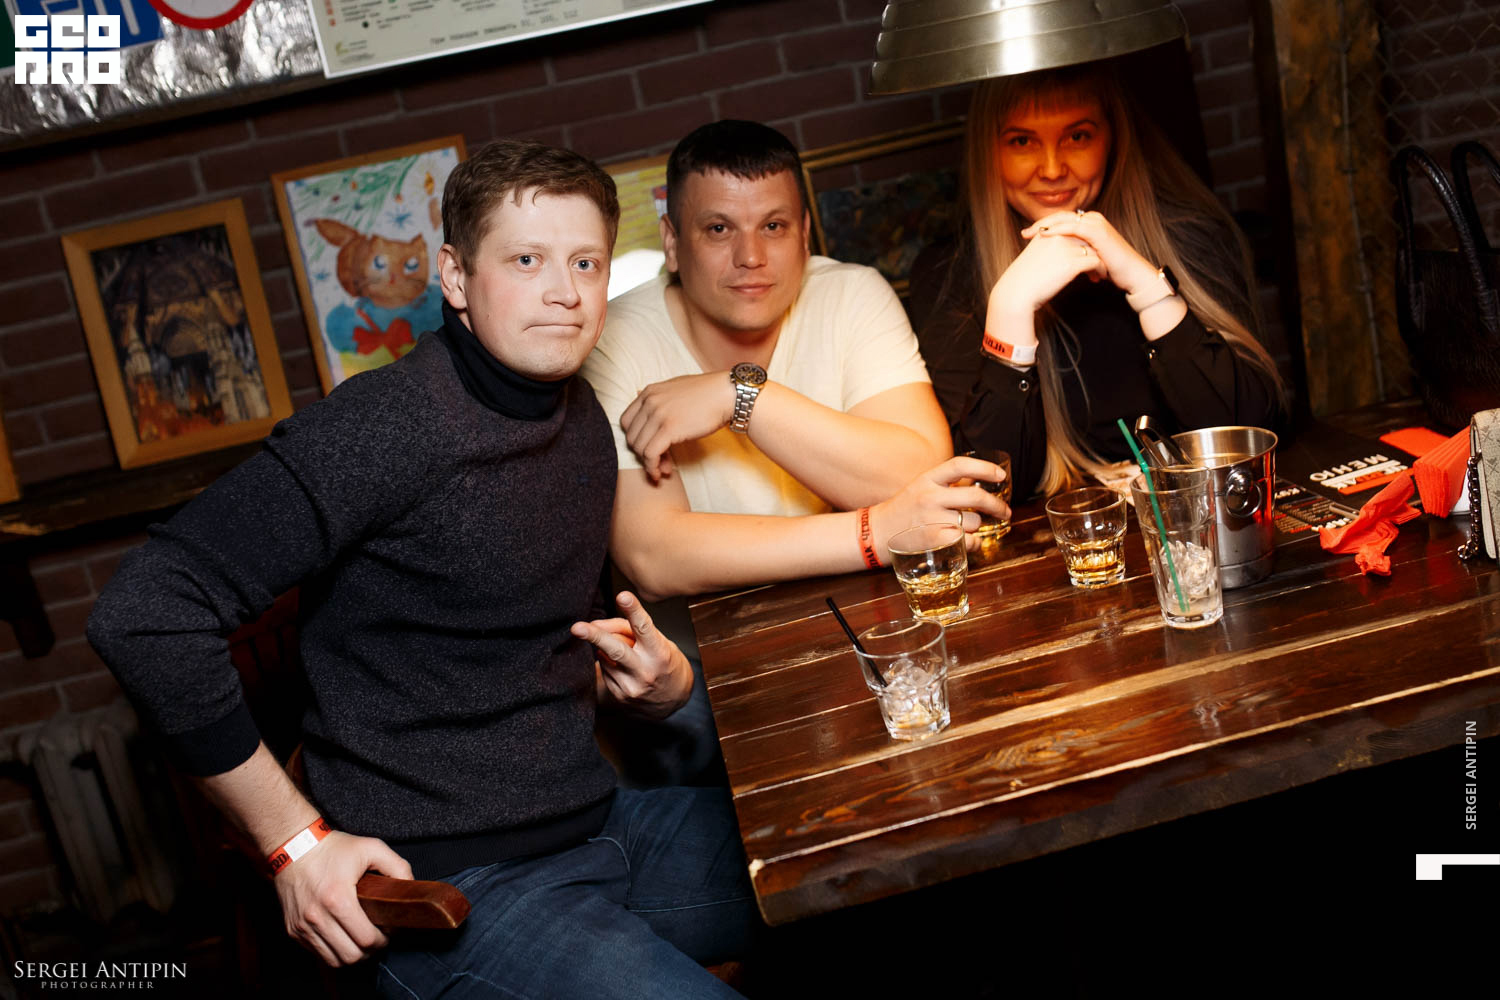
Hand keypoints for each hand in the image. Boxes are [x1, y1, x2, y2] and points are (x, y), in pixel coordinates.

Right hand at [272, 829, 412, 966]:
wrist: (292, 847)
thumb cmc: (333, 848)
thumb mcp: (371, 848)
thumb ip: (397, 867)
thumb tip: (410, 887)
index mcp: (337, 898)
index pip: (366, 939)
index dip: (384, 939)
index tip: (388, 930)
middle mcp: (317, 917)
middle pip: (352, 956)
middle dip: (370, 950)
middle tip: (378, 937)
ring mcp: (302, 926)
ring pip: (334, 961)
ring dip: (352, 955)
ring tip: (362, 940)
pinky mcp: (293, 930)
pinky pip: (318, 955)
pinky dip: (334, 952)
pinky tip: (344, 938)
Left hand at [572, 591, 693, 719]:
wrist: (674, 698)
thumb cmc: (666, 662)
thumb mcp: (659, 641)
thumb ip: (630, 629)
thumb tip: (596, 625)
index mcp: (660, 653)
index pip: (644, 628)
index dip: (633, 610)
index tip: (623, 596)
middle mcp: (646, 671)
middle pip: (616, 650)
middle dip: (595, 637)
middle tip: (577, 627)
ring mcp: (632, 686)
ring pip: (605, 657)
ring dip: (606, 647)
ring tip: (624, 650)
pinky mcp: (620, 696)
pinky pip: (604, 670)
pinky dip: (607, 662)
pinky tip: (621, 665)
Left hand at [620, 372, 735, 481]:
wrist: (727, 394)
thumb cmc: (706, 395)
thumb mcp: (675, 389)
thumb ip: (658, 400)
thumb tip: (647, 415)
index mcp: (648, 392)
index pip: (626, 422)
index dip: (635, 439)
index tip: (648, 448)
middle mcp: (649, 401)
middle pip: (632, 437)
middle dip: (643, 453)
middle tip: (659, 462)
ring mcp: (657, 414)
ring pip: (639, 448)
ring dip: (650, 463)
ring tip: (664, 469)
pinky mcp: (669, 428)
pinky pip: (650, 454)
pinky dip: (652, 467)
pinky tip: (661, 472)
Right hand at [868, 456, 1009, 560]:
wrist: (877, 531)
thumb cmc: (904, 509)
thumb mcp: (922, 487)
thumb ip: (947, 483)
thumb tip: (979, 478)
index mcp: (928, 478)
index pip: (960, 465)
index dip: (985, 468)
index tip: (1002, 476)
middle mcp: (930, 496)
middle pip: (975, 497)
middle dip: (997, 505)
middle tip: (1005, 511)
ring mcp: (931, 519)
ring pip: (973, 522)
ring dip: (978, 527)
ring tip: (968, 529)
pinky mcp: (933, 540)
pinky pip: (967, 541)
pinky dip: (973, 544)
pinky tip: (967, 543)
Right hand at [988, 227, 1105, 321]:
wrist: (1016, 292)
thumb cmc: (1023, 278)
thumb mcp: (1033, 254)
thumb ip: (1047, 247)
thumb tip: (1059, 253)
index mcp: (1047, 231)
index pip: (1073, 226)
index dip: (1083, 238)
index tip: (1086, 250)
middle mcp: (1058, 236)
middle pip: (1086, 236)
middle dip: (1094, 249)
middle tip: (1097, 263)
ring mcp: (1066, 249)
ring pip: (1094, 249)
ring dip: (1100, 261)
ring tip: (1099, 273)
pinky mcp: (1072, 263)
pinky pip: (1095, 262)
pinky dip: (1100, 270)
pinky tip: (1097, 278)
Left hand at [1020, 210, 1156, 297]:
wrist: (1132, 275)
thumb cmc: (1111, 270)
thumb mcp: (1087, 259)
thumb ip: (1074, 253)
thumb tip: (1055, 260)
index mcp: (1089, 223)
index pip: (1061, 220)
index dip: (1043, 226)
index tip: (1026, 236)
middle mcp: (1092, 219)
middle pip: (1060, 217)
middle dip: (1040, 224)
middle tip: (1023, 233)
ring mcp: (1096, 224)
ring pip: (1065, 219)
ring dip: (1046, 225)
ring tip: (1030, 234)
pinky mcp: (1099, 232)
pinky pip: (1074, 227)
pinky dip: (1058, 230)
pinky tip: (1045, 235)